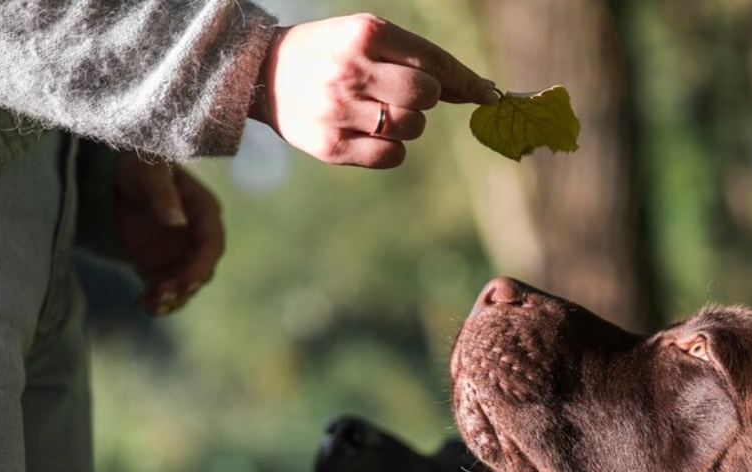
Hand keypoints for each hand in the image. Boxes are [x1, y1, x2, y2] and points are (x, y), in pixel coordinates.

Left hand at [113, 152, 223, 315]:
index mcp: (204, 212)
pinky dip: (156, 299)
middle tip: (162, 294)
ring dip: (171, 298)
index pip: (211, 245)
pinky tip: (143, 304)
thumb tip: (178, 222)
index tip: (186, 281)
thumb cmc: (138, 165)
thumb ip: (163, 194)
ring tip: (151, 304)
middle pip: (200, 270)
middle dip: (184, 286)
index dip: (201, 266)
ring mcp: (177, 254)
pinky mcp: (157, 265)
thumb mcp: (149, 172)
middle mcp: (196, 237)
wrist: (111, 175)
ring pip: (184, 285)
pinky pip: (163, 287)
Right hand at [250, 14, 496, 167]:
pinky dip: (391, 148)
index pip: (433, 61)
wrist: (262, 74)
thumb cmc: (330, 53)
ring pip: (412, 128)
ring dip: (407, 123)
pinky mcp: (331, 146)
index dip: (465, 80)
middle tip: (403, 94)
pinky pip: (391, 156)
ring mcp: (339, 109)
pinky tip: (368, 132)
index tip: (488, 94)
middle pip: (427, 96)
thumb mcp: (367, 38)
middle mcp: (352, 69)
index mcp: (365, 34)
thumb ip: (417, 59)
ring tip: (378, 111)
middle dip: (426, 98)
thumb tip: (478, 90)